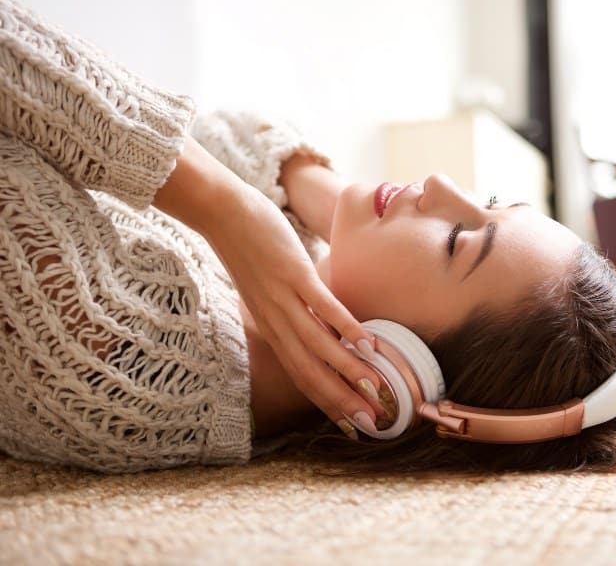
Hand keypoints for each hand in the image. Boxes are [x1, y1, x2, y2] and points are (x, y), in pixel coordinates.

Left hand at [154, 137, 383, 433]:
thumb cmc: (248, 246)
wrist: (220, 212)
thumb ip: (291, 307)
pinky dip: (344, 326)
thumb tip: (320, 319)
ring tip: (375, 389)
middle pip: (310, 372)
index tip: (351, 423)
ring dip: (348, 370)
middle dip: (342, 399)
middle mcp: (276, 321)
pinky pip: (321, 306)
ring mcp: (284, 299)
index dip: (327, 401)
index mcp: (272, 326)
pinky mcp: (292, 274)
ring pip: (318, 346)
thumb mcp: (266, 288)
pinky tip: (365, 342)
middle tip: (371, 422)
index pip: (301, 374)